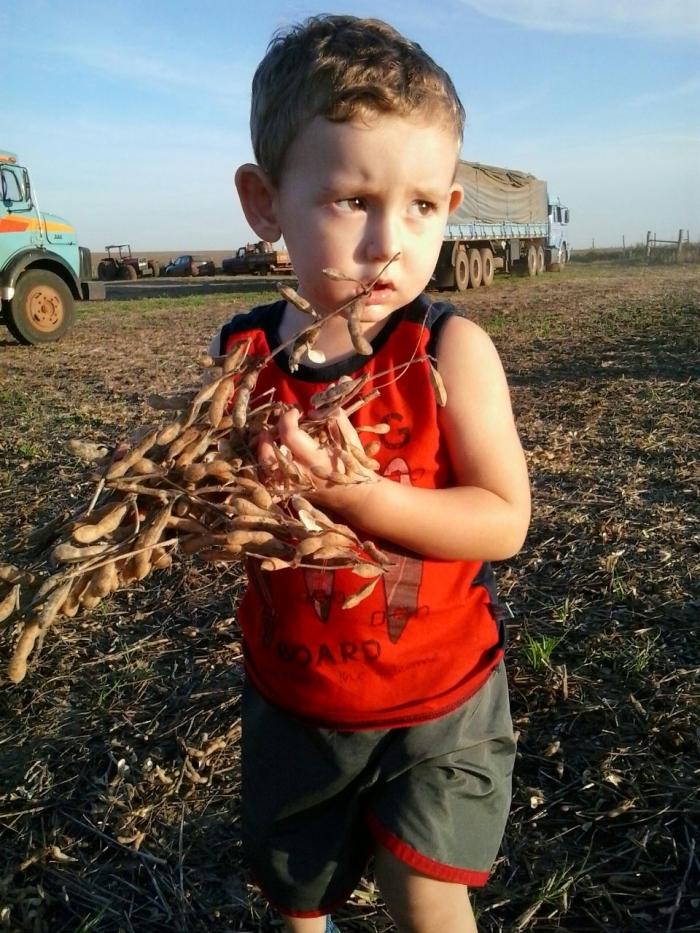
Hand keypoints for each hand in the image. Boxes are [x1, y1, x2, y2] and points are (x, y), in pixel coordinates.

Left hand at [257, 407, 378, 507]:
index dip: (288, 418)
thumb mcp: (350, 438)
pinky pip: (270, 484)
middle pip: (269, 458)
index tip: (296, 411)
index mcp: (316, 459)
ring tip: (266, 440)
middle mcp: (301, 474)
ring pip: (266, 473)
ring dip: (263, 454)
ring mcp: (294, 486)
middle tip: (272, 428)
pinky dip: (265, 472)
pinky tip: (270, 458)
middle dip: (266, 438)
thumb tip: (324, 399)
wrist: (357, 495)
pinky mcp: (291, 492)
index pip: (290, 436)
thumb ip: (336, 416)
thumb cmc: (354, 464)